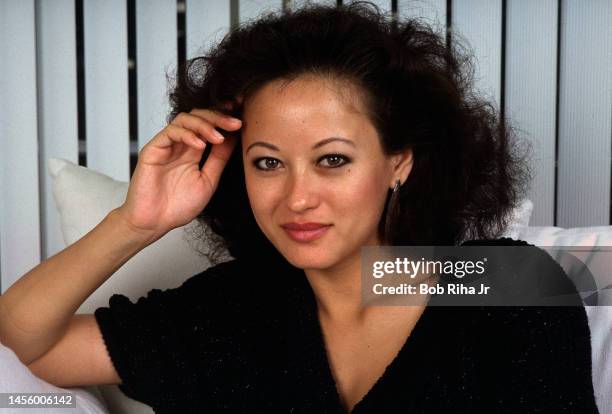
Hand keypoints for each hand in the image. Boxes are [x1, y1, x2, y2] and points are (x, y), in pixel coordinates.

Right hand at [116, 107, 240, 240]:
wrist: (154, 223)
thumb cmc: (178, 207)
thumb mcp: (208, 180)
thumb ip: (219, 158)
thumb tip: (235, 138)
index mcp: (194, 151)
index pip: (210, 125)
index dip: (225, 118)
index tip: (242, 119)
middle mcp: (180, 145)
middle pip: (199, 116)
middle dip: (218, 117)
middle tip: (235, 123)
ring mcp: (166, 146)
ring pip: (185, 119)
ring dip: (205, 124)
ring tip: (218, 137)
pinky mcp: (153, 149)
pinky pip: (170, 133)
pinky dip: (187, 135)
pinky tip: (200, 145)